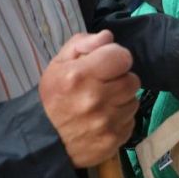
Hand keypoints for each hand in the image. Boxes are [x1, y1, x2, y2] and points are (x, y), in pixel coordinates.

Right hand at [39, 30, 140, 167]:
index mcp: (80, 76)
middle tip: (104, 85)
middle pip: (132, 79)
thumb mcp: (58, 63)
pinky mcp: (114, 140)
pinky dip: (121, 119)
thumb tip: (108, 37)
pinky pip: (131, 121)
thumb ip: (83, 43)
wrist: (44, 140)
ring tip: (102, 103)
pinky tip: (104, 119)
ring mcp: (106, 122)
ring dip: (122, 100)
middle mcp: (95, 99)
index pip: (122, 57)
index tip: (106, 65)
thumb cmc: (54, 96)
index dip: (116, 58)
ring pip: (133, 100)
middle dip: (120, 80)